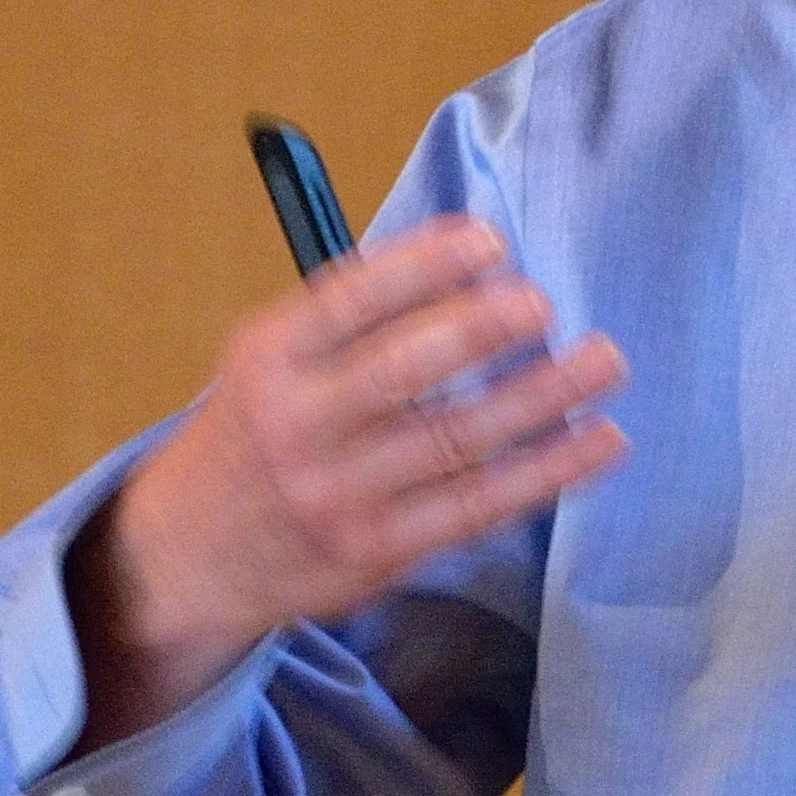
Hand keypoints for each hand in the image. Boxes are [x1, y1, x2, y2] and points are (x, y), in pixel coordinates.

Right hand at [65, 215, 626, 749]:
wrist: (191, 556)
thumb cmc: (261, 431)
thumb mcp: (272, 358)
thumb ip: (355, 315)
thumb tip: (476, 260)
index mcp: (271, 359)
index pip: (349, 301)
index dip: (423, 266)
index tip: (490, 239)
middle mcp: (299, 426)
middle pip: (400, 372)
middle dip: (478, 331)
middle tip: (544, 302)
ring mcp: (339, 495)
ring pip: (454, 441)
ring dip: (540, 398)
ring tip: (604, 361)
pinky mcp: (379, 551)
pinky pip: (478, 505)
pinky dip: (547, 471)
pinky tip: (600, 440)